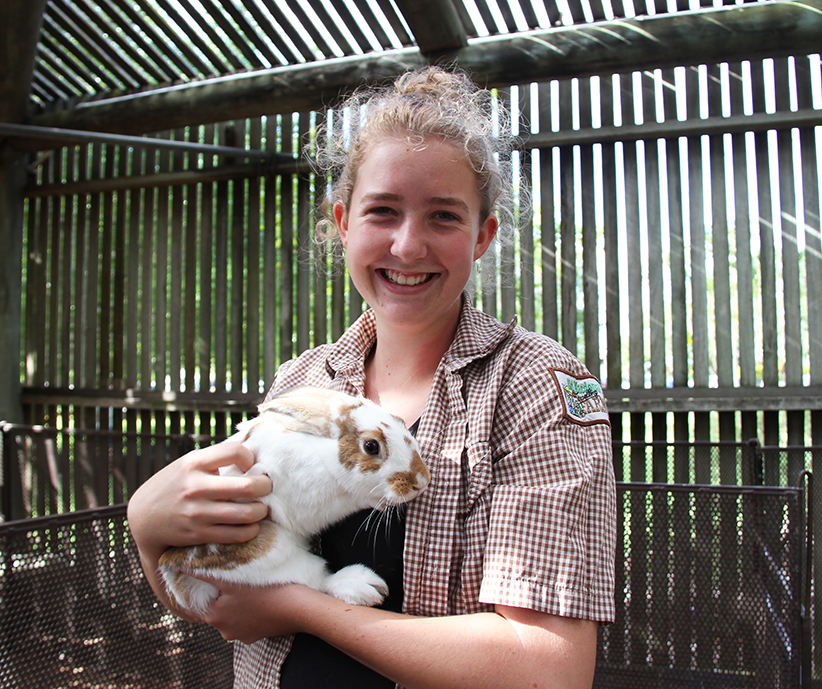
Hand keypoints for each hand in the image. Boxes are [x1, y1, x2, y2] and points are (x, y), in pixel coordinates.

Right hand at [127, 442, 272, 561]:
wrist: (143, 517)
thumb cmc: (174, 485)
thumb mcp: (188, 463)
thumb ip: (215, 458)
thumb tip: (251, 450)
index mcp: (194, 463)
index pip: (235, 451)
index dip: (250, 457)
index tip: (251, 465)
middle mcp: (196, 487)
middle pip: (248, 486)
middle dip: (265, 486)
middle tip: (267, 487)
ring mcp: (197, 512)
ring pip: (246, 514)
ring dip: (261, 511)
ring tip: (261, 508)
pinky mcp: (198, 534)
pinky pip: (236, 534)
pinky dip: (251, 530)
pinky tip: (251, 525)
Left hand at [201, 579, 314, 643]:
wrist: (299, 607)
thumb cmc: (266, 590)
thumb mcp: (231, 577)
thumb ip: (204, 572)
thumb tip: (182, 566)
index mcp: (214, 617)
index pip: (198, 599)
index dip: (202, 583)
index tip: (209, 571)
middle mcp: (225, 631)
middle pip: (216, 605)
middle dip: (221, 591)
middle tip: (231, 572)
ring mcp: (243, 635)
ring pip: (233, 612)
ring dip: (236, 600)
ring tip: (247, 581)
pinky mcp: (258, 634)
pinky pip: (248, 619)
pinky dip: (251, 608)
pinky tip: (260, 595)